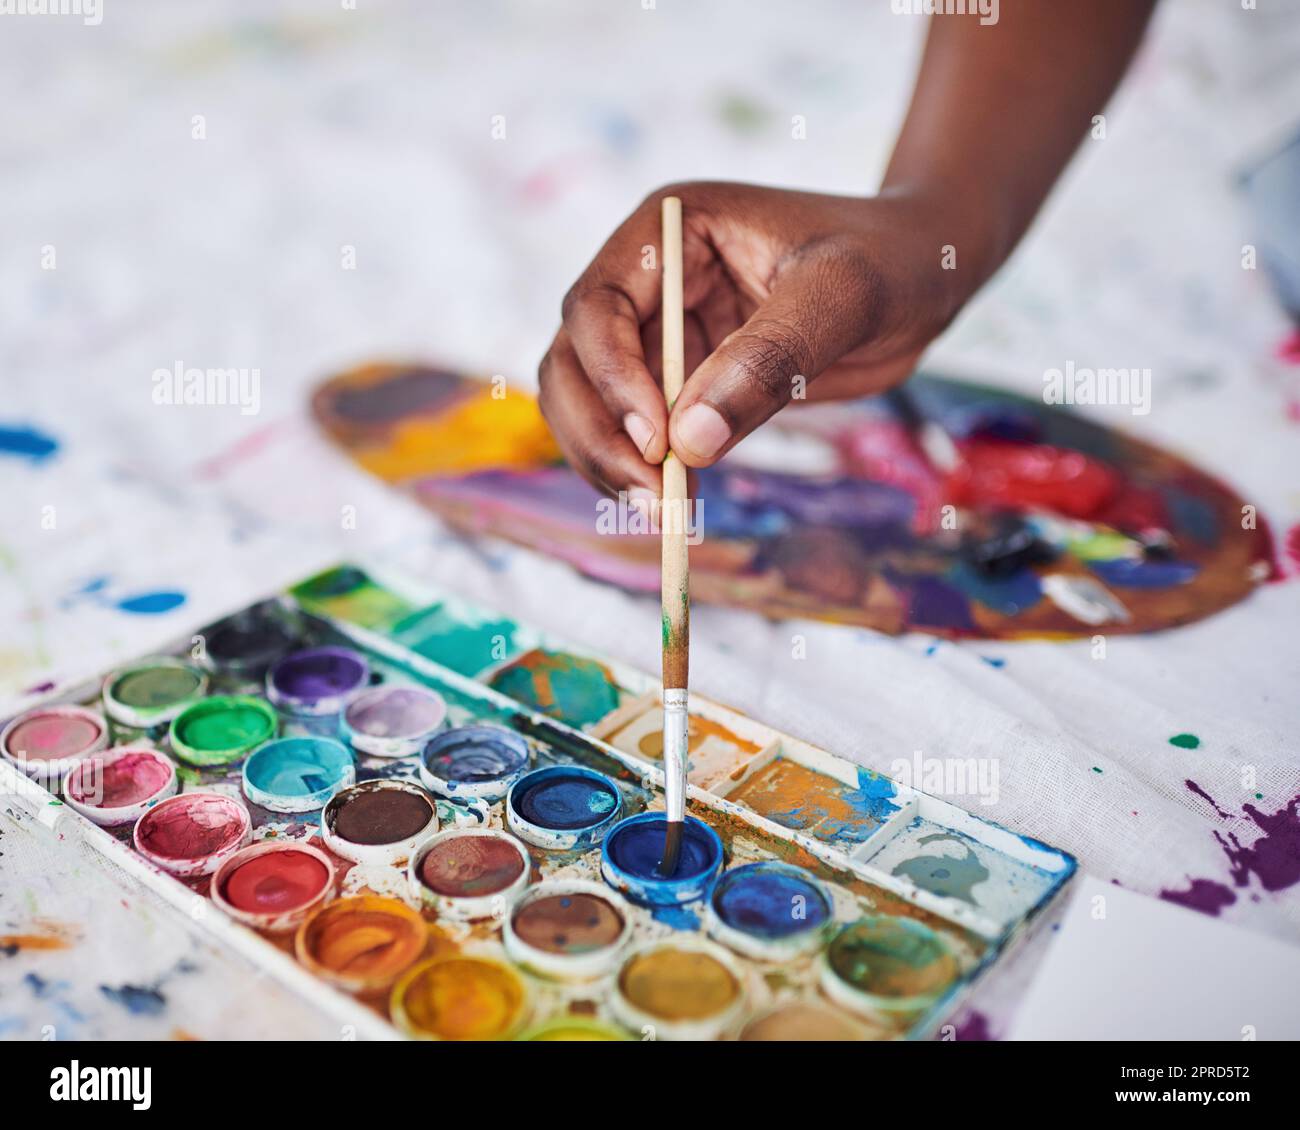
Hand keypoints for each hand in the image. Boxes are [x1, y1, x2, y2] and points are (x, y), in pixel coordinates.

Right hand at [537, 181, 981, 498]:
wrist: (923, 274)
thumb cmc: (890, 258)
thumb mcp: (842, 295)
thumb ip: (768, 360)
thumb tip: (690, 444)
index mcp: (669, 231)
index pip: (598, 305)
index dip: (611, 376)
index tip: (657, 440)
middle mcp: (649, 282)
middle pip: (573, 362)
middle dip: (599, 432)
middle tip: (652, 496)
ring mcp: (661, 334)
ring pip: (590, 405)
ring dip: (611, 461)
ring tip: (664, 511)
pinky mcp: (684, 382)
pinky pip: (641, 433)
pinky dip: (646, 472)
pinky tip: (679, 504)